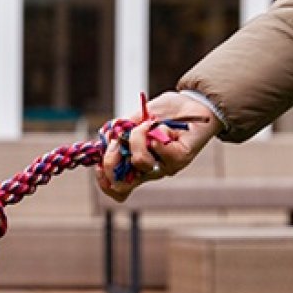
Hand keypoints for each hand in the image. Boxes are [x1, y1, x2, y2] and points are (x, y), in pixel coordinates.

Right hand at [95, 91, 221, 201]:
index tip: (99, 165)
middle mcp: (148, 170)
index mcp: (134, 164)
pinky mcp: (179, 159)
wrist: (193, 103)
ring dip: (138, 136)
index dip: (104, 182)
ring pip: (139, 161)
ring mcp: (164, 167)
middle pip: (121, 185)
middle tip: (119, 140)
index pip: (117, 188)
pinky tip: (165, 127)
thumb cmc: (164, 112)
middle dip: (112, 160)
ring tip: (149, 124)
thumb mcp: (134, 118)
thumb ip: (119, 130)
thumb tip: (108, 139)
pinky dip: (157, 131)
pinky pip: (158, 148)